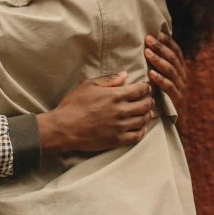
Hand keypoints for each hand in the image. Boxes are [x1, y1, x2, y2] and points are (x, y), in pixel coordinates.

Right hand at [37, 72, 153, 154]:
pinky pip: (137, 136)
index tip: (145, 88)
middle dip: (149, 100)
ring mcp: (121, 127)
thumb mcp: (88, 85)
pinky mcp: (117, 140)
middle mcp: (121, 111)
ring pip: (144, 120)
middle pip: (146, 105)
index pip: (141, 90)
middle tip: (147, 100)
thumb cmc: (74, 104)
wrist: (64, 128)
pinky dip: (142, 130)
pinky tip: (139, 127)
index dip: (146, 88)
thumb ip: (109, 79)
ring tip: (146, 112)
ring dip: (147, 115)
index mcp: (116, 95)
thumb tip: (125, 74)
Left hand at [145, 32, 186, 131]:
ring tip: (147, 53)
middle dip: (161, 47)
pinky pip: (169, 87)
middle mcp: (183, 76)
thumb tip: (148, 48)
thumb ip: (161, 65)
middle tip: (148, 39)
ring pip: (171, 71)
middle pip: (173, 58)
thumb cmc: (167, 96)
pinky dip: (160, 79)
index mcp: (181, 69)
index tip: (158, 33)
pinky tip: (151, 73)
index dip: (169, 41)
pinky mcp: (177, 99)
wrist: (177, 121)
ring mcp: (181, 88)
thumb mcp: (167, 79)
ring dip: (159, 60)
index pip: (177, 51)